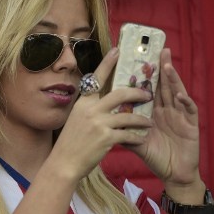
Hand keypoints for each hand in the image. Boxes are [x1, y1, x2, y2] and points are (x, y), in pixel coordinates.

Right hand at [53, 47, 155, 180]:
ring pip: (129, 116)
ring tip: (150, 122)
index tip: (118, 50)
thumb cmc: (71, 143)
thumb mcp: (77, 120)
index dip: (107, 63)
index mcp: (83, 103)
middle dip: (138, 92)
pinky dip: (137, 136)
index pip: (97, 78)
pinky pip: (128, 134)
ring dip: (142, 119)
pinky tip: (142, 138)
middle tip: (148, 94)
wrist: (64, 163)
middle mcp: (91, 110)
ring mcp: (99, 123)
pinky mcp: (106, 138)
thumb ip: (91, 109)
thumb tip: (105, 102)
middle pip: (120, 94)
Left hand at [127, 48, 199, 185]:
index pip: (150, 89)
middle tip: (160, 50)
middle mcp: (168, 110)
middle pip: (164, 86)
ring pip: (177, 93)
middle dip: (162, 69)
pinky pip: (189, 110)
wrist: (173, 174)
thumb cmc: (156, 157)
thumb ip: (123, 131)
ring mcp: (180, 116)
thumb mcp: (136, 142)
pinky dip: (185, 101)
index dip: (147, 75)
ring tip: (167, 66)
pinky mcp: (191, 125)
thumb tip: (104, 122)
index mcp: (154, 112)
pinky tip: (179, 94)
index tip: (141, 59)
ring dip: (173, 79)